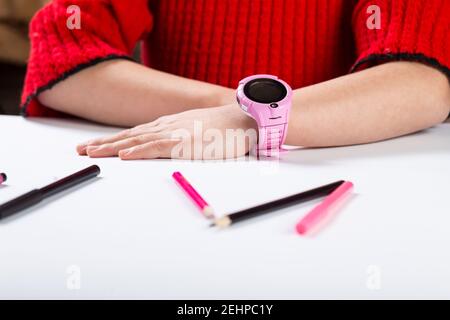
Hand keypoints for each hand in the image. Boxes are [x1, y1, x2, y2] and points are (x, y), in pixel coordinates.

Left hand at [77, 104, 257, 159]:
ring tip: (91, 153)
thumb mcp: (198, 131)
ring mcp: (175, 133)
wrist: (244, 118)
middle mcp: (167, 127)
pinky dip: (139, 151)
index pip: (135, 133)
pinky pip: (157, 147)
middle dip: (104, 143)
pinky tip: (124, 156)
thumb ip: (183, 137)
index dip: (114, 140)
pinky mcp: (185, 143)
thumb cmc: (225, 128)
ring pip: (137, 141)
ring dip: (113, 147)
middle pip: (129, 136)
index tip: (95, 146)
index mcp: (169, 126)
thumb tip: (172, 148)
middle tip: (81, 150)